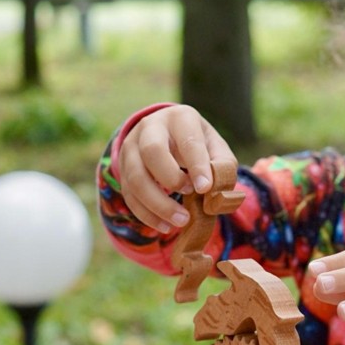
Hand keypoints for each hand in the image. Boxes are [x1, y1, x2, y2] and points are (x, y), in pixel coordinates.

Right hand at [119, 105, 236, 232]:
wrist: (167, 136)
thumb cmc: (198, 145)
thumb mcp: (215, 148)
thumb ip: (222, 166)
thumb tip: (216, 192)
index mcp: (179, 118)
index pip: (187, 140)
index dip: (197, 165)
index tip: (205, 188)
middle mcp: (150, 128)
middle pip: (152, 151)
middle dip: (171, 178)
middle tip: (190, 194)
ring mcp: (131, 148)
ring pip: (135, 177)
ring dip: (158, 204)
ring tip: (181, 220)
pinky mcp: (122, 170)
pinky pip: (129, 195)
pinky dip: (147, 214)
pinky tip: (165, 226)